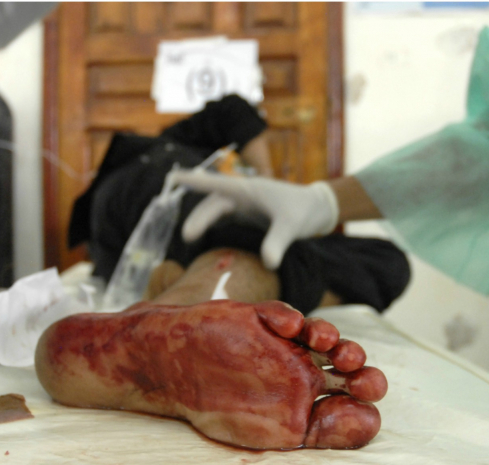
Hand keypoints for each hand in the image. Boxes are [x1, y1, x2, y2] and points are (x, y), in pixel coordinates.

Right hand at [170, 168, 338, 269]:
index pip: (215, 184)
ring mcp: (242, 204)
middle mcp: (241, 194)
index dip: (193, 181)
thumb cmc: (304, 210)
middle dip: (198, 218)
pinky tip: (201, 235)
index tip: (172, 177)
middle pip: (212, 204)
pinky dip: (210, 225)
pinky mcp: (245, 214)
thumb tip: (268, 264)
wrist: (317, 208)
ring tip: (190, 237)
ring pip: (214, 211)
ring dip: (201, 222)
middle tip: (188, 236)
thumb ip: (277, 243)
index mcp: (247, 189)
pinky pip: (221, 218)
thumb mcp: (291, 226)